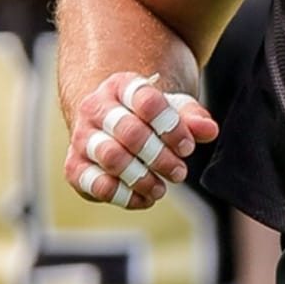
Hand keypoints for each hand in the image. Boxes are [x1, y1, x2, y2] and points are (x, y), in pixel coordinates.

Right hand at [64, 71, 218, 209]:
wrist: (112, 121)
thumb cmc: (149, 115)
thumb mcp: (173, 108)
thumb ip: (193, 117)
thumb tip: (209, 130)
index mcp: (122, 85)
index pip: (147, 101)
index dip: (172, 127)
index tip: (188, 147)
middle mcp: (96, 107)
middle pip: (130, 133)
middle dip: (160, 157)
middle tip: (180, 172)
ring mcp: (81, 136)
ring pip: (111, 158)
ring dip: (142, 178)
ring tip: (162, 188)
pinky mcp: (75, 166)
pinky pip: (95, 184)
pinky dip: (123, 196)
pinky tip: (145, 198)